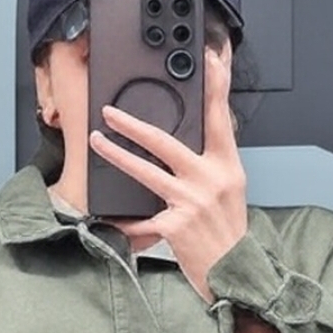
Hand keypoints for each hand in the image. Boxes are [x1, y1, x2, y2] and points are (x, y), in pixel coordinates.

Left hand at [89, 46, 247, 300]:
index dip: (216, 85)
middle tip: (110, 111)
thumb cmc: (228, 235)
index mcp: (227, 167)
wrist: (235, 274)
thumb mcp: (230, 193)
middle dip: (133, 124)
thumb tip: (184, 145)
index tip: (210, 58)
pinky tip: (109, 219)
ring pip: (145, 170)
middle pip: (166, 141)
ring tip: (97, 141)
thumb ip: (210, 166)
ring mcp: (191, 201)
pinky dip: (126, 222)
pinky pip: (142, 218)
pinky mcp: (175, 225)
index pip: (220, 117)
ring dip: (117, 154)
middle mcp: (210, 179)